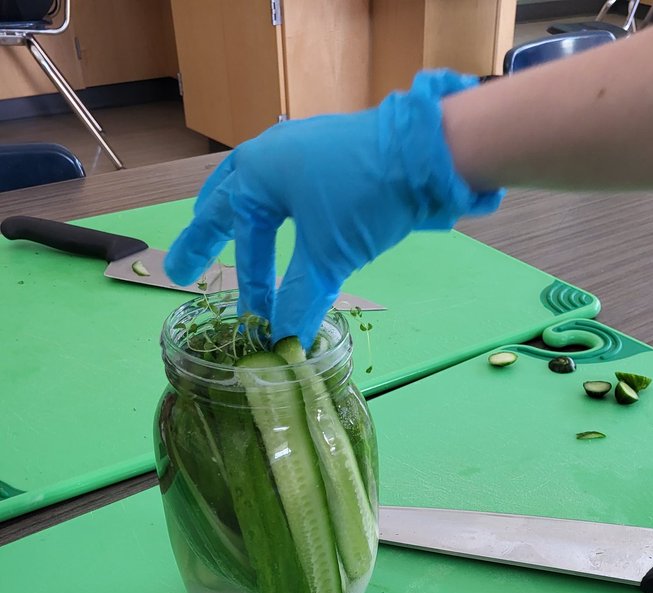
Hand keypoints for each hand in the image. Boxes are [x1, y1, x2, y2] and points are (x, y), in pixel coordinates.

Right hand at [165, 71, 501, 348]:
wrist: (428, 154)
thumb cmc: (363, 195)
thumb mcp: (326, 255)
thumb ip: (299, 298)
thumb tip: (283, 343)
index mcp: (257, 172)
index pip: (231, 230)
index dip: (226, 271)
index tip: (209, 294)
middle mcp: (273, 154)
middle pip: (229, 198)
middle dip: (210, 233)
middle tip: (188, 262)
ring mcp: (305, 151)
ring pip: (260, 187)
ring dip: (243, 216)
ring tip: (229, 234)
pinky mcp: (337, 158)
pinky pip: (292, 186)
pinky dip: (280, 209)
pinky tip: (290, 220)